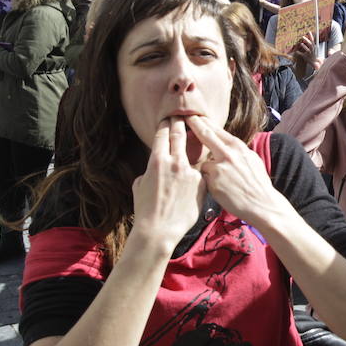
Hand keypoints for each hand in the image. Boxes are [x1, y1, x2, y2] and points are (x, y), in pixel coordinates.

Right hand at [131, 118, 204, 246]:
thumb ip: (150, 170)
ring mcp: (190, 172)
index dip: (166, 124)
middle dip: (181, 123)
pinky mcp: (201, 183)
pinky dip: (198, 170)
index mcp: (157, 161)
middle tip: (184, 115)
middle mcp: (175, 162)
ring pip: (193, 151)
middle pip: (179, 135)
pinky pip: (199, 172)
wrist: (159, 230)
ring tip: (198, 134)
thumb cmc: (145, 209)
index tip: (169, 118)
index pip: (162, 135)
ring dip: (194, 141)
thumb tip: (155, 167)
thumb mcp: (140, 184)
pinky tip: (205, 167)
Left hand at [185, 115, 282, 225]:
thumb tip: (227, 144)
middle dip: (193, 125)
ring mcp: (220, 167)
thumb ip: (237, 151)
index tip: (194, 116)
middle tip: (183, 118)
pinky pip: (205, 178)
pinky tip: (220, 189)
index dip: (203, 122)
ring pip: (204, 161)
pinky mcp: (213, 181)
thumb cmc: (258, 184)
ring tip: (220, 178)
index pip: (217, 129)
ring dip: (207, 168)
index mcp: (238, 147)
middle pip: (205, 134)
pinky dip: (209, 182)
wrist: (262, 204)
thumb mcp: (252, 160)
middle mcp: (228, 153)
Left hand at [293, 34, 320, 70]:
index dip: (311, 36)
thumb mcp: (313, 48)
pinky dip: (300, 53)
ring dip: (305, 47)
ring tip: (301, 44)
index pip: (313, 41)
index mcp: (314, 47)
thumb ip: (311, 43)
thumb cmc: (313, 54)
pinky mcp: (306, 58)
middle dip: (307, 41)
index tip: (309, 31)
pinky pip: (303, 55)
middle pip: (310, 45)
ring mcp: (310, 54)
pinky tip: (296, 52)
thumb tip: (310, 37)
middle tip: (302, 37)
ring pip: (308, 50)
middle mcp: (312, 50)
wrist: (315, 62)